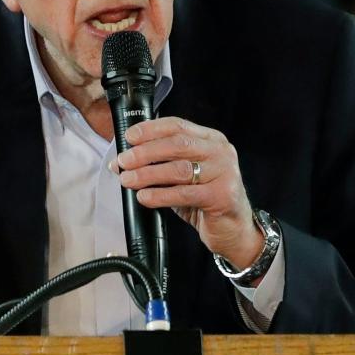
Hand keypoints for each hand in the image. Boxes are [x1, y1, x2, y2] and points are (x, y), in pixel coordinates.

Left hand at [116, 117, 263, 270]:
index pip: (177, 126)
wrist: (233, 229)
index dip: (151, 129)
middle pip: (177, 144)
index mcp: (210, 139)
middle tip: (123, 161)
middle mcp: (220, 151)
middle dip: (145, 152)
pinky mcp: (222, 196)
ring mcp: (224, 172)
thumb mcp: (183, 175)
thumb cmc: (204, 198)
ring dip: (148, 173)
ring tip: (127, 180)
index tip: (129, 137)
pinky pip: (184, 193)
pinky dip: (160, 195)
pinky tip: (144, 196)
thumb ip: (160, 163)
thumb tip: (122, 162)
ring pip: (179, 169)